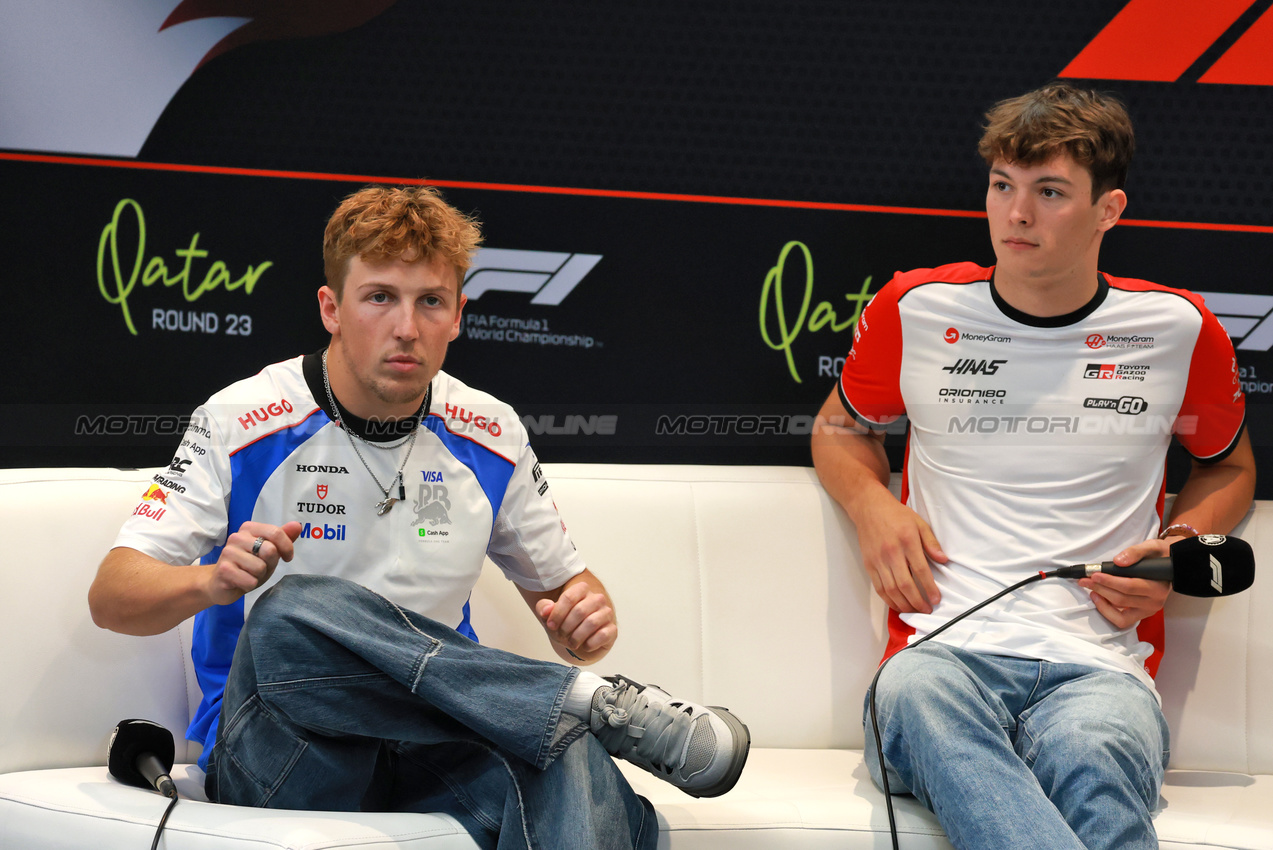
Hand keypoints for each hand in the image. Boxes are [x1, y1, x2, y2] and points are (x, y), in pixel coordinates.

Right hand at [206, 521, 303, 605]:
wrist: (221, 583)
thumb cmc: (248, 565)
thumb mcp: (269, 551)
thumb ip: (283, 538)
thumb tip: (297, 525)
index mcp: (249, 528)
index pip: (276, 532)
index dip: (287, 547)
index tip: (287, 557)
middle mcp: (237, 537)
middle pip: (269, 550)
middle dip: (270, 564)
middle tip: (261, 567)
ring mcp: (228, 552)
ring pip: (260, 567)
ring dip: (259, 576)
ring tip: (249, 574)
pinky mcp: (223, 569)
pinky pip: (250, 581)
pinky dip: (250, 585)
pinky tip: (241, 581)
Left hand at [534, 581, 616, 662]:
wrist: (581, 639)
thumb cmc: (566, 623)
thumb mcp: (550, 615)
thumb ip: (543, 608)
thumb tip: (546, 610)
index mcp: (582, 589)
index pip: (569, 597)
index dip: (557, 614)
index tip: (550, 625)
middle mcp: (597, 599)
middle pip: (580, 611)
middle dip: (566, 627)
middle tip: (561, 635)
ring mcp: (606, 613)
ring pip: (592, 623)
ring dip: (576, 637)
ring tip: (571, 642)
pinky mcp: (612, 629)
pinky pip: (602, 635)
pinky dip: (589, 644)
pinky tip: (584, 645)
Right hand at [854, 494, 946, 613]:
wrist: (869, 508)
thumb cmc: (896, 515)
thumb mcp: (919, 523)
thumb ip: (931, 542)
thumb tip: (943, 560)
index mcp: (907, 541)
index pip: (920, 570)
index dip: (929, 588)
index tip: (936, 599)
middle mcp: (891, 552)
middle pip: (904, 584)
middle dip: (917, 601)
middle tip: (926, 610)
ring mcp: (878, 560)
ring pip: (890, 589)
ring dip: (903, 604)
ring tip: (914, 610)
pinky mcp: (869, 564)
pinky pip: (878, 587)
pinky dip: (888, 600)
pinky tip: (897, 604)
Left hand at [1077, 537, 1173, 627]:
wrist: (1170, 566)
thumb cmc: (1159, 556)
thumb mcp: (1151, 547)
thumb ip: (1136, 552)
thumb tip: (1118, 561)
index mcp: (1158, 587)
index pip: (1129, 586)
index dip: (1109, 581)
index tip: (1094, 574)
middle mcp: (1155, 602)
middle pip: (1121, 599)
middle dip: (1100, 588)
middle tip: (1084, 580)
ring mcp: (1148, 611)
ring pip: (1119, 611)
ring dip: (1101, 601)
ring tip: (1090, 589)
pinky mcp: (1141, 615)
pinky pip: (1121, 620)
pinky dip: (1107, 611)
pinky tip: (1098, 598)